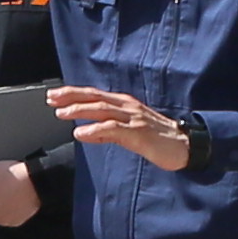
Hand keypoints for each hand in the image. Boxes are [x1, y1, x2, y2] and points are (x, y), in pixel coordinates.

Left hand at [49, 85, 193, 171]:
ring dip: (79, 110)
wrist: (186, 145)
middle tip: (51, 98)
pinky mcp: (138, 133)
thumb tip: (87, 132)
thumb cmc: (159, 138)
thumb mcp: (130, 132)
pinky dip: (96, 130)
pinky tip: (82, 133)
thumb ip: (109, 130)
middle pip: (95, 97)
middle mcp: (128, 107)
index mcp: (125, 104)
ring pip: (102, 109)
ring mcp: (133, 119)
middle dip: (71, 96)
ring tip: (61, 113)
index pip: (95, 95)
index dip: (73, 93)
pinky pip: (113, 129)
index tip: (54, 95)